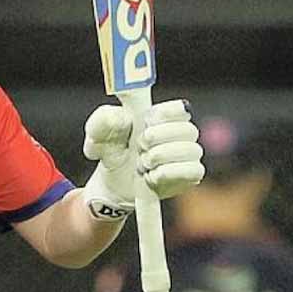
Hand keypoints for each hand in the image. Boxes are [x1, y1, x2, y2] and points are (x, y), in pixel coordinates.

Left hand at [82, 100, 204, 221]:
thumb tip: (122, 116)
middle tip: (139, 145)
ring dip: (160, 157)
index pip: (181, 108)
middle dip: (158, 138)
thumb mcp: (99, 134)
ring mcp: (188, 154)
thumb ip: (105, 120)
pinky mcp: (191, 175)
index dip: (165, 114)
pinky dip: (167, 173)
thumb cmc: (112, 151)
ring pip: (191, 150)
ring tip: (142, 163)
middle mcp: (180, 133)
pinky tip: (151, 176)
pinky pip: (193, 170)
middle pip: (188, 129)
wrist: (113, 183)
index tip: (146, 121)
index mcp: (162, 116)